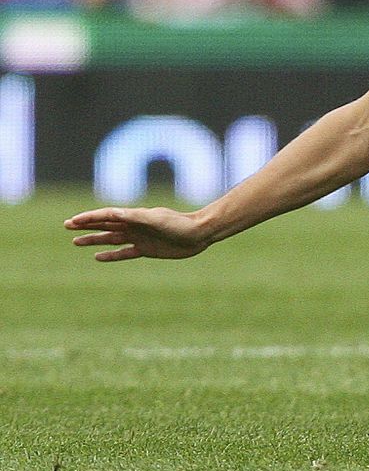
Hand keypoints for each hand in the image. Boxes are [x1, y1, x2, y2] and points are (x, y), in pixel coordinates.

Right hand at [65, 206, 211, 261]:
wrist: (199, 234)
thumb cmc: (179, 224)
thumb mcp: (156, 219)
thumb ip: (136, 217)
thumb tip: (114, 214)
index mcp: (135, 217)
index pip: (106, 216)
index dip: (89, 218)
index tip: (72, 221)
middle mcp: (134, 226)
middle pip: (105, 225)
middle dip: (86, 226)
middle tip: (68, 226)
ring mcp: (139, 238)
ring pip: (110, 239)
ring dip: (94, 240)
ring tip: (76, 242)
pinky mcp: (146, 249)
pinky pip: (123, 253)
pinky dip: (110, 255)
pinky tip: (98, 257)